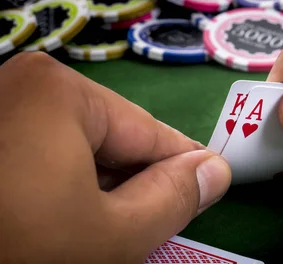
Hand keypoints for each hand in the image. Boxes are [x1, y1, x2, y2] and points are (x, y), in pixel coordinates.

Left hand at [0, 52, 230, 262]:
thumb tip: (213, 171)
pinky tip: (53, 221)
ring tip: (88, 231)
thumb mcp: (110, 235)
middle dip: (129, 185)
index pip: (149, 132)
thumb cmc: (16, 251)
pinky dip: (53, 186)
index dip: (184, 167)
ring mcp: (1, 105)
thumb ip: (173, 198)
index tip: (208, 188)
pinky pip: (38, 152)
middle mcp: (23, 84)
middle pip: (109, 139)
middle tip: (134, 230)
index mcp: (57, 90)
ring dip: (92, 190)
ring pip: (73, 149)